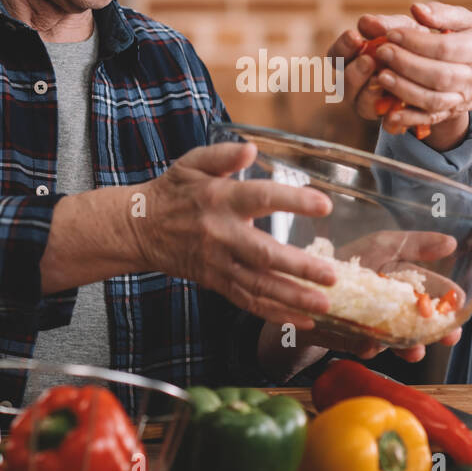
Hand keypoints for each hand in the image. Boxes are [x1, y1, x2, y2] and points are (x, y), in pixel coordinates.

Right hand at [135, 142, 337, 326]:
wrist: (139, 228)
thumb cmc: (173, 192)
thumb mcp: (192, 163)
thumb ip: (223, 155)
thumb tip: (251, 149)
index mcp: (220, 199)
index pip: (261, 198)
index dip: (293, 202)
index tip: (324, 205)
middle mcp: (221, 234)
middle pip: (264, 254)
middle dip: (299, 268)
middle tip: (331, 275)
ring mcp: (218, 263)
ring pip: (259, 285)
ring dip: (293, 298)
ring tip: (324, 305)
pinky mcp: (216, 282)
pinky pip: (248, 301)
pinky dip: (275, 314)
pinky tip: (303, 321)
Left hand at [260, 230, 462, 367]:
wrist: (300, 280)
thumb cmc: (346, 261)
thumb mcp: (382, 245)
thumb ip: (415, 244)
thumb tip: (451, 242)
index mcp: (398, 284)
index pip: (430, 290)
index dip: (448, 298)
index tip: (462, 304)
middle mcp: (386, 308)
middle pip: (417, 321)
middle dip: (435, 331)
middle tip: (450, 337)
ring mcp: (367, 325)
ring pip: (392, 340)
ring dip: (406, 347)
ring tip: (415, 352)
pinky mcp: (343, 337)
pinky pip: (356, 345)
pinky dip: (364, 347)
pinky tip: (370, 346)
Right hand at [326, 13, 421, 121]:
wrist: (447, 71)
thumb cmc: (421, 43)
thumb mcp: (409, 28)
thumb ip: (390, 24)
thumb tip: (367, 21)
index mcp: (356, 57)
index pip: (336, 55)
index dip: (342, 47)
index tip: (355, 36)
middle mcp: (358, 82)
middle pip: (342, 83)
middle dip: (354, 71)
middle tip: (369, 60)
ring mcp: (373, 103)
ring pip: (359, 104)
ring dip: (368, 92)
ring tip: (382, 78)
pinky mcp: (391, 119)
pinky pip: (385, 121)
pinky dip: (391, 113)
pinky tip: (399, 100)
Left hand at [371, 2, 471, 136]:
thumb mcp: (470, 21)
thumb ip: (443, 13)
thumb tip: (416, 9)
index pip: (444, 48)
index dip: (415, 41)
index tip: (392, 33)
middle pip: (438, 75)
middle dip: (406, 64)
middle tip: (382, 52)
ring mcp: (463, 98)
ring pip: (433, 100)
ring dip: (404, 90)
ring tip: (381, 76)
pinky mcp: (453, 112)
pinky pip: (431, 119)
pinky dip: (410, 119)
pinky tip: (390, 113)